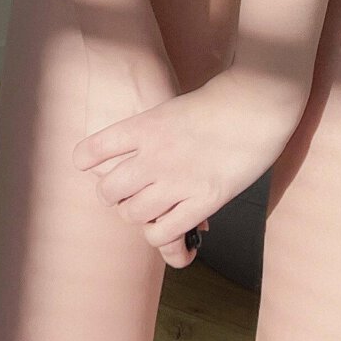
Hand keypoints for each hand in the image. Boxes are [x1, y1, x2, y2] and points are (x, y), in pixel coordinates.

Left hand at [76, 46, 210, 269]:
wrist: (254, 106)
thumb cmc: (216, 104)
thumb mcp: (171, 110)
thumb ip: (149, 135)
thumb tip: (134, 162)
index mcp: (144, 127)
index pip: (94, 149)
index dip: (86, 160)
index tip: (89, 163)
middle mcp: (154, 155)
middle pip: (108, 191)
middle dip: (114, 196)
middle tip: (129, 193)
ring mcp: (177, 180)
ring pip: (132, 215)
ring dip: (139, 217)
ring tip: (152, 211)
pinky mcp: (203, 201)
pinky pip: (164, 234)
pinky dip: (163, 236)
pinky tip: (173, 227)